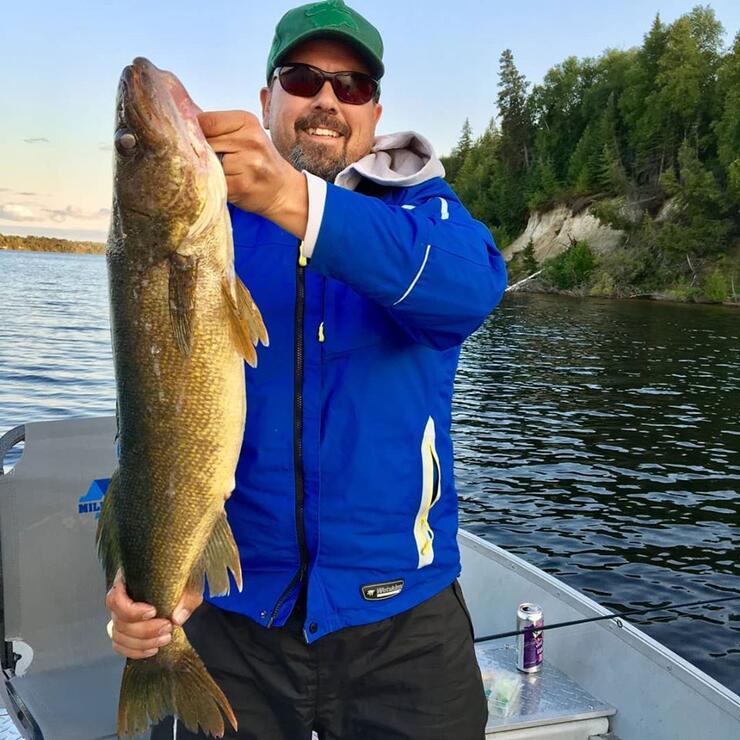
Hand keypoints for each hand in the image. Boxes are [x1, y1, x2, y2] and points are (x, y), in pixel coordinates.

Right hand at [105, 571, 202, 658]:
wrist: (182, 583)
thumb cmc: (183, 578)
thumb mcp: (191, 582)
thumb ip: (187, 598)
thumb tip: (177, 618)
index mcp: (129, 578)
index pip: (115, 598)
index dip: (131, 610)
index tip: (153, 612)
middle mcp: (120, 596)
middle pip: (119, 621)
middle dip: (144, 630)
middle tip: (168, 628)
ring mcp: (119, 614)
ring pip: (118, 635)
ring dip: (142, 643)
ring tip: (165, 638)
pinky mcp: (123, 629)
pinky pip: (119, 645)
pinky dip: (135, 651)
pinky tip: (153, 649)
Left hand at [198, 110, 307, 237]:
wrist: (283, 190)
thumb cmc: (259, 160)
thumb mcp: (245, 134)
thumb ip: (218, 128)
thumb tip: (182, 123)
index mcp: (247, 121)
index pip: (205, 120)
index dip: (194, 131)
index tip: (194, 140)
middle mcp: (250, 140)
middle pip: (204, 142)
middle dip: (200, 152)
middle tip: (210, 160)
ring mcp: (247, 164)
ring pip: (207, 163)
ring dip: (207, 170)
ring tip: (221, 173)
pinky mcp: (241, 186)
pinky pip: (213, 182)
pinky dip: (213, 184)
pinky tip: (223, 184)